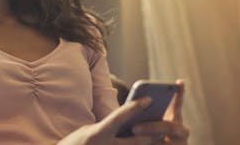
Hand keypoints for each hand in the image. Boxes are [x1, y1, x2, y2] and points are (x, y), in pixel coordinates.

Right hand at [58, 80, 188, 144]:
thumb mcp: (88, 131)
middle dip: (153, 132)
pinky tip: (149, 143)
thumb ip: (107, 126)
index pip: (119, 117)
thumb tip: (127, 121)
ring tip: (161, 137)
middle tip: (164, 123)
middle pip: (137, 140)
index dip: (134, 107)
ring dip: (151, 144)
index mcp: (97, 134)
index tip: (148, 99)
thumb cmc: (75, 144)